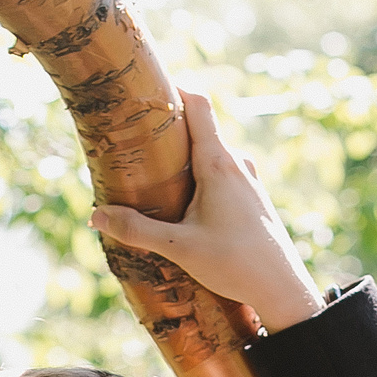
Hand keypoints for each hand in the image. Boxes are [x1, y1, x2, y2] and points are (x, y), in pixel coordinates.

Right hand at [86, 89, 327, 333]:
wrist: (282, 288)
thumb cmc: (235, 264)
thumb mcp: (179, 248)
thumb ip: (136, 230)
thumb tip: (95, 217)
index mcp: (218, 163)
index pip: (198, 104)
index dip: (173, 88)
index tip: (147, 88)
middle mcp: (236, 162)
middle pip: (200, 128)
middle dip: (168, 130)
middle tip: (135, 139)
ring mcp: (249, 178)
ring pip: (211, 153)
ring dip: (185, 157)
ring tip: (155, 171)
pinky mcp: (253, 196)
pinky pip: (222, 172)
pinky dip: (200, 175)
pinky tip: (185, 199)